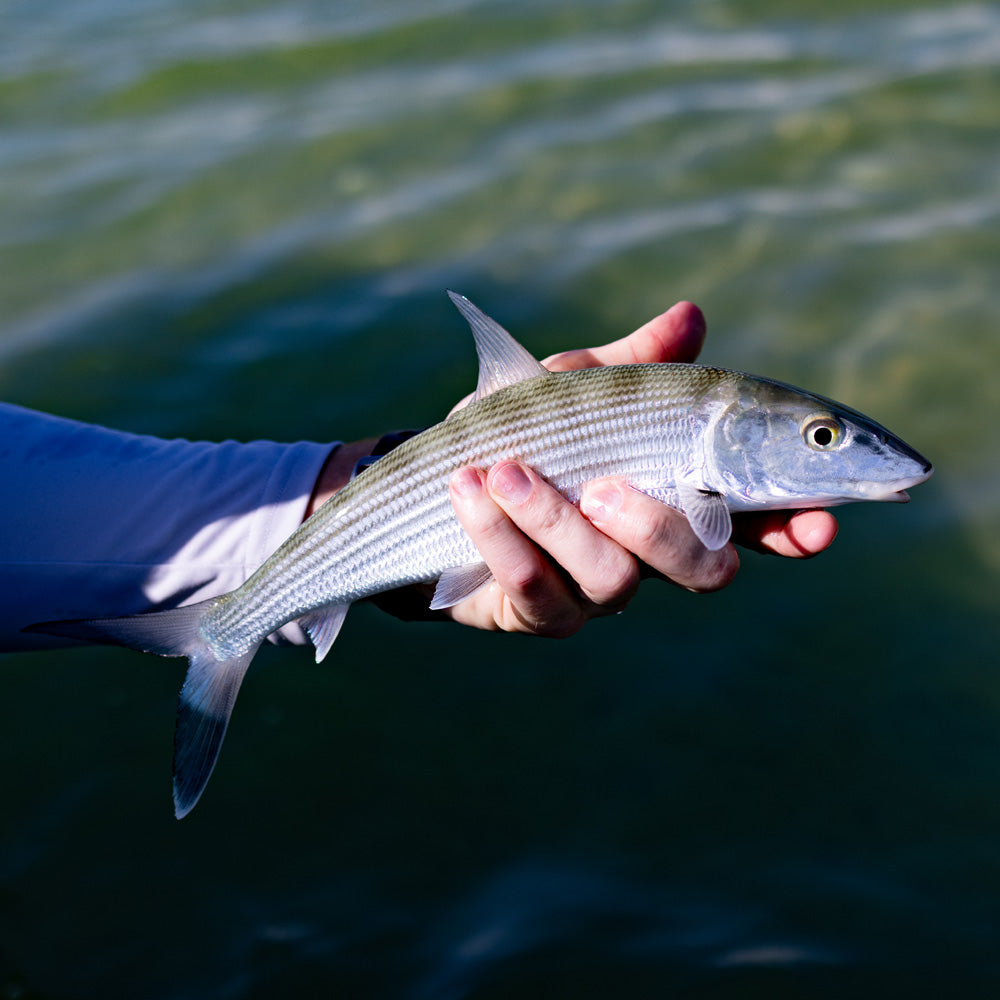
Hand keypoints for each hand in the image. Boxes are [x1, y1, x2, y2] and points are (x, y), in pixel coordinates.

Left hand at [444, 301, 837, 635]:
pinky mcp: (536, 614)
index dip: (792, 527)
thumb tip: (691, 315)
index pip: (751, 519)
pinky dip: (502, 535)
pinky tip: (469, 490)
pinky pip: (535, 591)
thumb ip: (632, 365)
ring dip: (556, 521)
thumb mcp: (574, 392)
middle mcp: (646, 553)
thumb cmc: (522, 435)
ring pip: (613, 580)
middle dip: (663, 530)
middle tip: (604, 488)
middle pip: (702, 569)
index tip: (820, 525)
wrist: (434, 481)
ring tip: (506, 471)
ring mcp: (593, 592)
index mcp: (672, 496)